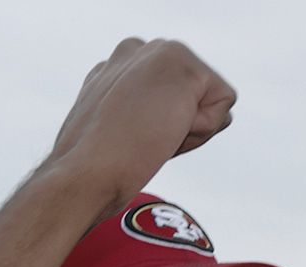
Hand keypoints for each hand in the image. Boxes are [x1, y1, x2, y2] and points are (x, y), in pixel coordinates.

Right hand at [44, 39, 235, 215]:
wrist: (83, 176)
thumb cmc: (90, 172)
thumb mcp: (109, 138)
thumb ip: (140, 118)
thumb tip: (207, 117)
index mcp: (112, 70)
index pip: (168, 100)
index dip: (156, 131)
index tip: (123, 143)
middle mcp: (135, 52)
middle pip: (193, 96)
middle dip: (176, 126)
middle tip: (137, 142)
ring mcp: (158, 52)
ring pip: (209, 100)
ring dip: (188, 131)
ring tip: (147, 138)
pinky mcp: (184, 64)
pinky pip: (222, 107)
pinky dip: (200, 131)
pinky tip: (162, 133)